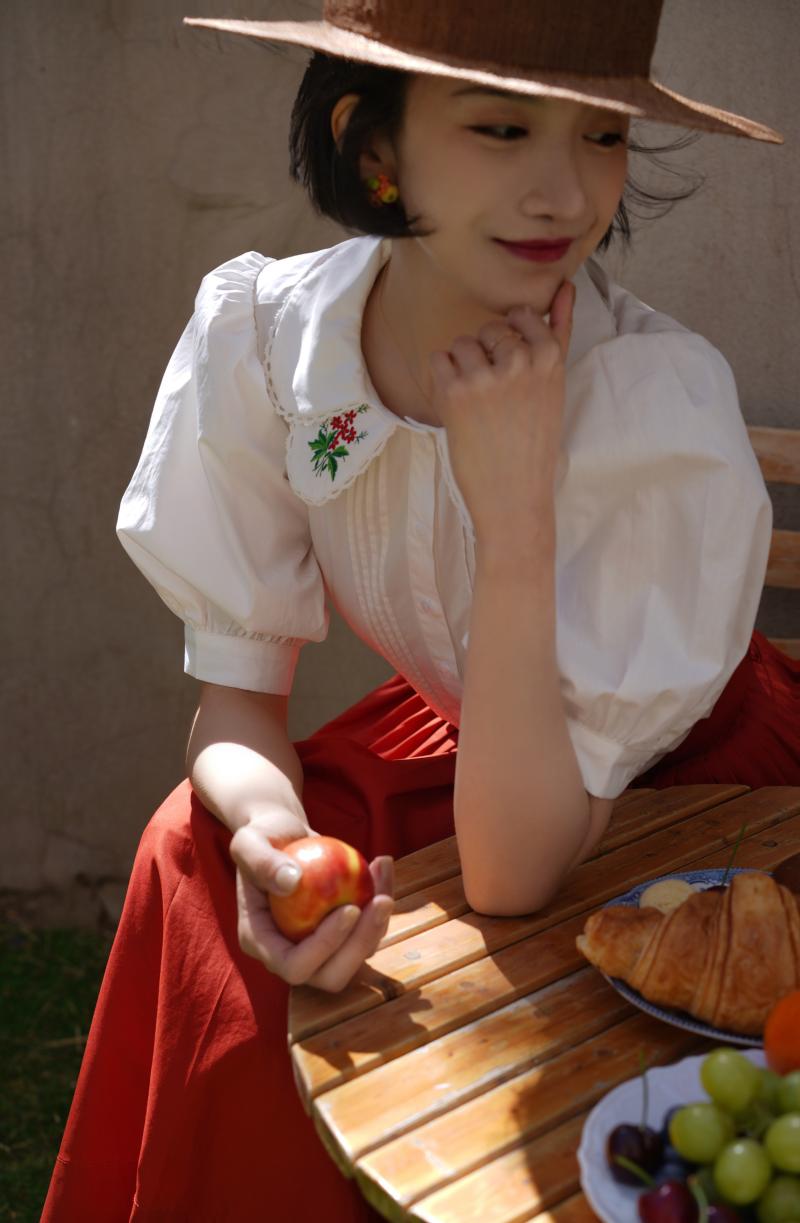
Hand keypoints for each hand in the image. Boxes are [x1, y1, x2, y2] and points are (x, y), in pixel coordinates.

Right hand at [229, 817, 393, 991]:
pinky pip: (368, 932)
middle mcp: (289, 953)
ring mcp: (317, 948)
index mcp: (259, 941)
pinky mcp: (341, 934)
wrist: (281, 835)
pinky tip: (382, 866)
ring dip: (378, 922)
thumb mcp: (249, 840)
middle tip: (380, 902)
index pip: (294, 965)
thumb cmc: (261, 836)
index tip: (349, 909)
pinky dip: (381, 903)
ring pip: (356, 957)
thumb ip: (261, 861)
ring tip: (381, 868)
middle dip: (361, 945)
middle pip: (331, 975)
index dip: (324, 947)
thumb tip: (291, 883)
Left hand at [429, 279, 574, 546]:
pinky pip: (438, 359)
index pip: (524, 315)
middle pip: (490, 327)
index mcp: (551, 357)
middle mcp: (522, 360)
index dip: (512, 341)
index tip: (513, 372)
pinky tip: (457, 406)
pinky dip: (441, 379)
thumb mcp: (555, 386)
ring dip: (462, 366)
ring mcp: (488, 376)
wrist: (514, 497)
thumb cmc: (534, 443)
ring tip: (476, 404)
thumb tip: (565, 286)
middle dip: (486, 354)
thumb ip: (558, 333)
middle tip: (495, 397)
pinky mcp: (456, 392)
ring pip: (463, 342)